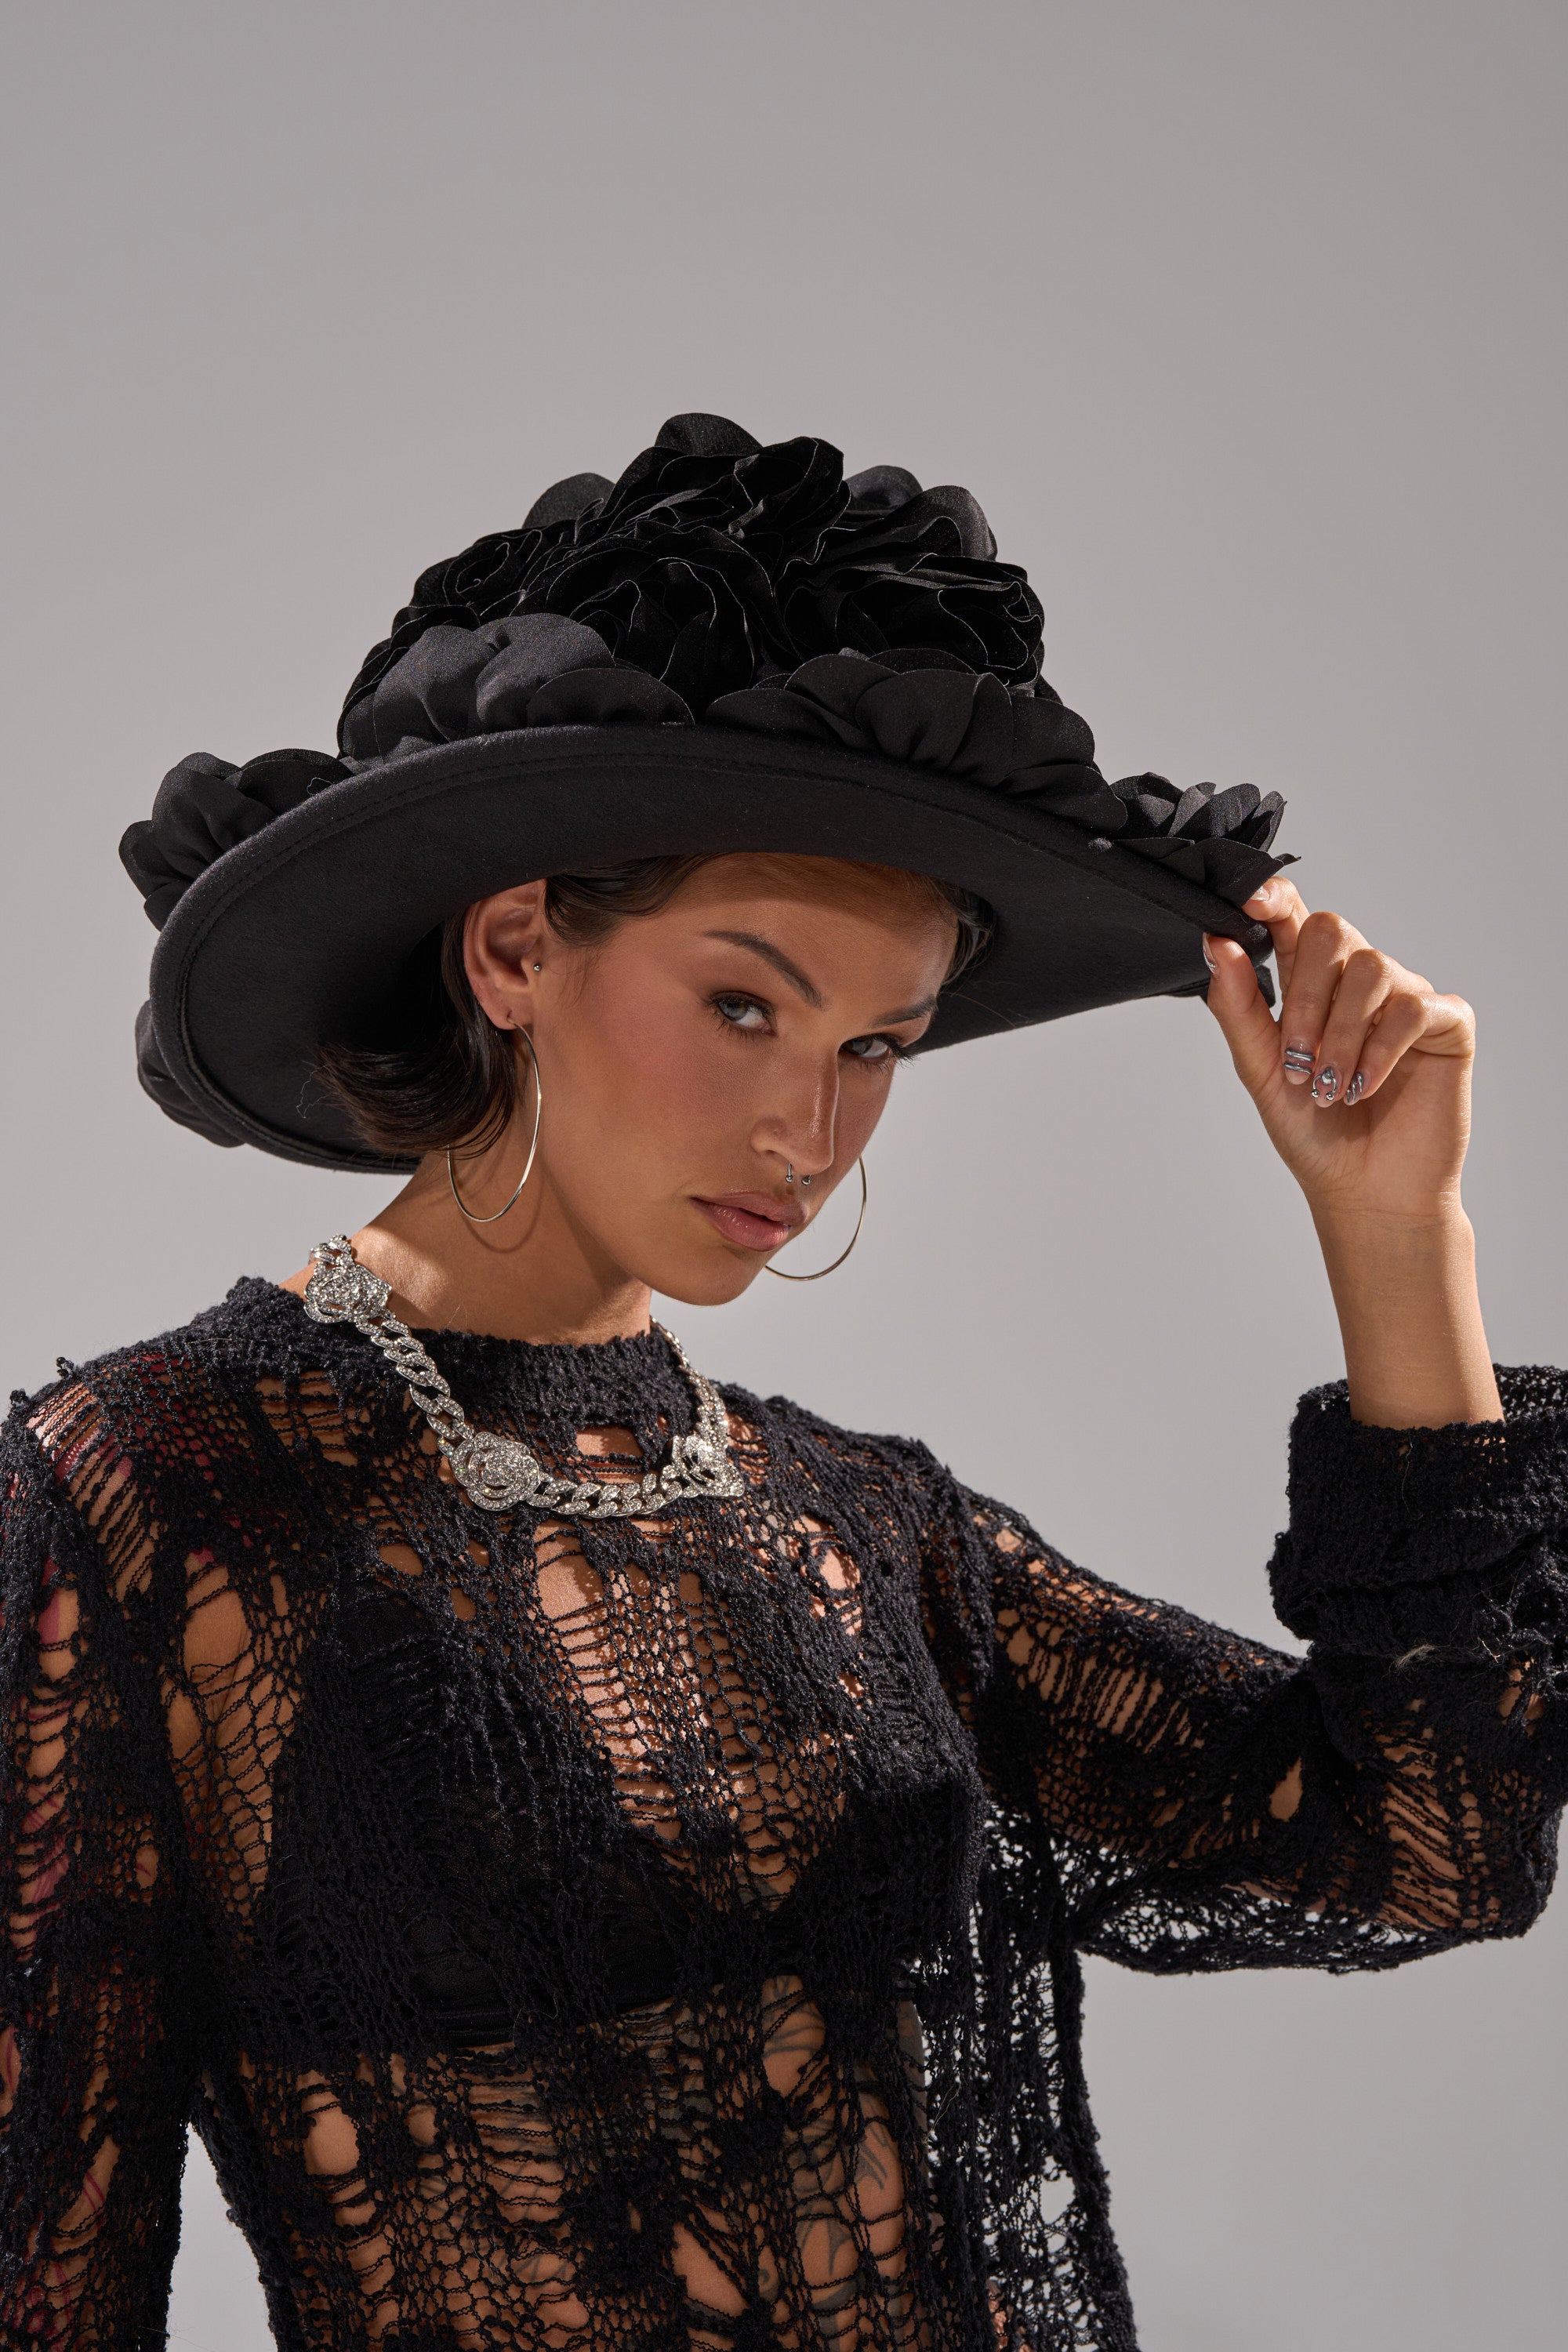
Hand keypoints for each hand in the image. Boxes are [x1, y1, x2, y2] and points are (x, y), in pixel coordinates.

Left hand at [1202, 877, 1476, 1228]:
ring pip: (1373, 969)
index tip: (1251, 901)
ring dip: (1340, 1034)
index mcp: (1311, 984)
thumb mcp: (1260, 1070)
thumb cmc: (1313, 1134)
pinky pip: (1413, 1007)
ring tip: (1329, 1086)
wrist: (1364, 1193)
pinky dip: (1380, 1049)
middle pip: (1332, 931)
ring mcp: (1406, 998)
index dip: (1275, 897)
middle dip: (1306, 996)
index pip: (1294, 919)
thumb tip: (1217, 943)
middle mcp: (1359, 982)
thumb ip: (1237, 1006)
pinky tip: (1364, 1086)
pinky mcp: (1446, 1024)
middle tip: (1297, 1059)